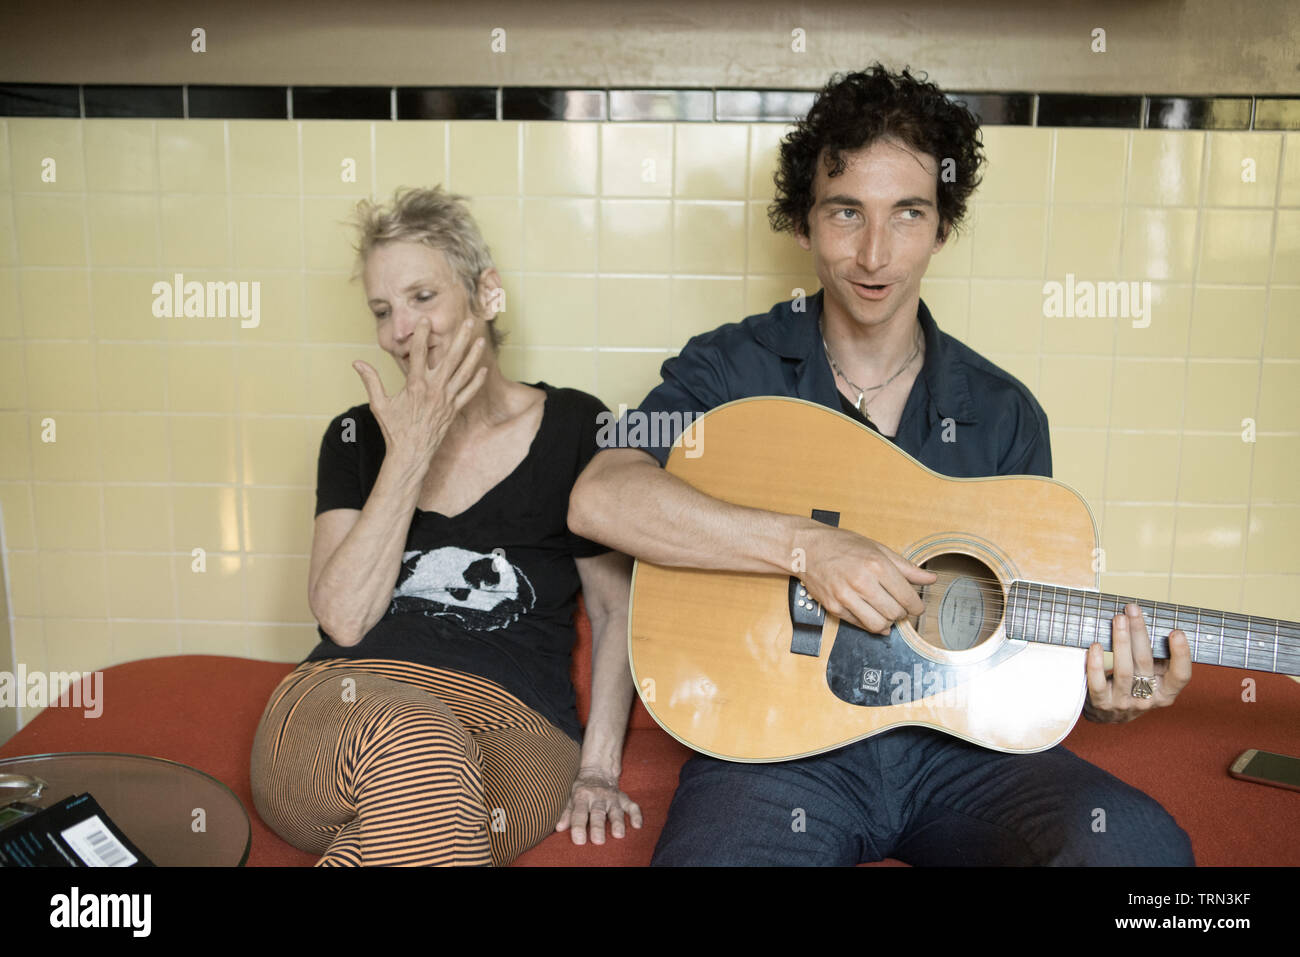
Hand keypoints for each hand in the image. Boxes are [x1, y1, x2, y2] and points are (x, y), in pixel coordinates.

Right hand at [352, 317, 487, 466]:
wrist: (411, 454)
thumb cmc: (394, 430)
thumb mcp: (379, 404)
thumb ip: (371, 381)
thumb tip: (357, 362)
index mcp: (414, 386)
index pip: (417, 354)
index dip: (421, 335)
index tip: (425, 319)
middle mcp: (433, 390)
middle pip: (450, 358)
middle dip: (460, 338)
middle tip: (468, 321)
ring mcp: (446, 400)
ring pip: (463, 373)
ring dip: (473, 355)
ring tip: (480, 339)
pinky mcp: (454, 410)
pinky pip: (468, 393)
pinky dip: (477, 381)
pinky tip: (484, 368)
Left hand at [554, 769, 641, 845]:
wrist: (597, 771)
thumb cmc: (581, 789)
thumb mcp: (570, 797)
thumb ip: (566, 812)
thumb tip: (558, 828)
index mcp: (582, 796)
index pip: (579, 812)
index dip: (578, 826)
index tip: (579, 840)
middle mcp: (598, 797)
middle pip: (598, 812)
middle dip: (598, 826)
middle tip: (598, 841)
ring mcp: (612, 797)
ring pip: (615, 810)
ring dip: (618, 822)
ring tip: (618, 835)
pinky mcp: (623, 798)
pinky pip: (632, 806)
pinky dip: (636, 815)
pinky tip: (637, 825)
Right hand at [795, 525, 937, 634]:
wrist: (807, 549)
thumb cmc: (842, 545)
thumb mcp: (878, 549)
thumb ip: (906, 567)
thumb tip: (930, 579)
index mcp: (877, 565)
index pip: (907, 598)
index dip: (916, 606)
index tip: (916, 607)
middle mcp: (862, 582)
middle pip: (895, 613)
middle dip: (901, 613)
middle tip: (899, 606)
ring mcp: (846, 596)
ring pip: (879, 625)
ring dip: (886, 622)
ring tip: (885, 611)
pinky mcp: (834, 607)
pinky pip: (860, 625)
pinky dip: (869, 624)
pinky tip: (871, 614)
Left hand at [1083, 602, 1191, 722]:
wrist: (1106, 713)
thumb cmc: (1131, 686)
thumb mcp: (1150, 675)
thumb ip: (1156, 656)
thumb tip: (1150, 620)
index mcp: (1165, 693)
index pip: (1180, 676)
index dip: (1181, 656)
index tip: (1176, 632)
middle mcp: (1147, 700)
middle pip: (1146, 663)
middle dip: (1139, 633)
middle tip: (1133, 610)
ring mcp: (1124, 703)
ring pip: (1124, 670)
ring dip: (1120, 641)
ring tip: (1118, 619)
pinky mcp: (1102, 704)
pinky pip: (1098, 683)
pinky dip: (1096, 663)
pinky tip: (1095, 646)